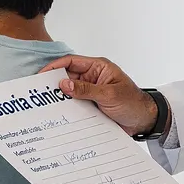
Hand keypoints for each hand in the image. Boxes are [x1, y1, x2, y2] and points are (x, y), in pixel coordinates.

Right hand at [41, 55, 156, 134]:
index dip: (55, 67)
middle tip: (39, 93)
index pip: (71, 62)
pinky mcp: (91, 105)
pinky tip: (59, 114)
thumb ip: (86, 89)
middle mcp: (93, 78)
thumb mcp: (109, 94)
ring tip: (45, 105)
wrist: (144, 121)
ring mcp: (91, 92)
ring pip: (70, 92)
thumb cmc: (133, 103)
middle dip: (54, 84)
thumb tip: (64, 84)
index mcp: (98, 68)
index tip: (42, 76)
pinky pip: (75, 104)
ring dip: (60, 98)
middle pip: (67, 77)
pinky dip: (67, 108)